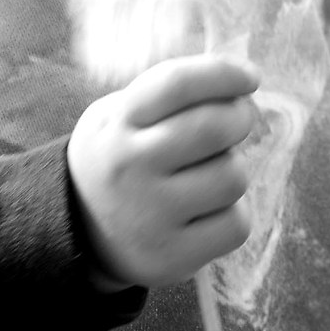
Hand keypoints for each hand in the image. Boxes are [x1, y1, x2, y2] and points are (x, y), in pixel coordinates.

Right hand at [67, 53, 260, 290]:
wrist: (79, 232)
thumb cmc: (121, 159)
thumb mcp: (122, 114)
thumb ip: (171, 97)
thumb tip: (239, 91)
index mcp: (118, 123)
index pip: (177, 84)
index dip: (223, 73)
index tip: (250, 77)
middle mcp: (129, 167)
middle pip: (213, 128)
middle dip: (240, 118)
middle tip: (238, 122)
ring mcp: (149, 215)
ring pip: (232, 177)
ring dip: (233, 171)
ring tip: (208, 175)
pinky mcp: (171, 257)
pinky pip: (236, 225)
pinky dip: (234, 215)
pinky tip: (209, 212)